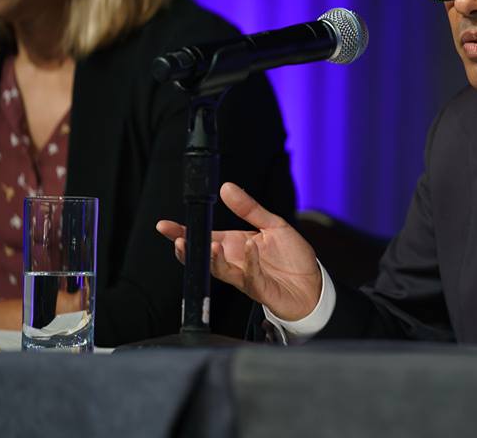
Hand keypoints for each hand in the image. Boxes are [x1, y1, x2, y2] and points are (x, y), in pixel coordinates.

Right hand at [156, 182, 321, 320]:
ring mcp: (245, 276)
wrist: (313, 285)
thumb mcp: (273, 225)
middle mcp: (234, 261)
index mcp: (234, 245)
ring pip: (220, 270)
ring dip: (214, 259)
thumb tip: (226, 187)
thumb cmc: (292, 258)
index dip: (182, 233)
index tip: (164, 226)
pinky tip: (250, 246)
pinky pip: (249, 275)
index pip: (203, 237)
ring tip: (211, 245)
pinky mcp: (259, 288)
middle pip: (203, 257)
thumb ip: (249, 209)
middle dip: (188, 251)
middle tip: (178, 242)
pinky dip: (249, 260)